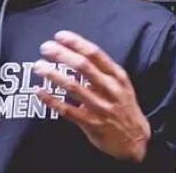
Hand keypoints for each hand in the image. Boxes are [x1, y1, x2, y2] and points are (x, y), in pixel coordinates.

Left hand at [33, 30, 151, 162]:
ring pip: (74, 87)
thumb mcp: (120, 83)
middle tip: (45, 48)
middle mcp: (110, 89)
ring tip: (39, 66)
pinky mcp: (92, 124)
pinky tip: (40, 92)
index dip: (76, 42)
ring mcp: (101, 107)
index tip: (59, 36)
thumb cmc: (123, 105)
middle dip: (62, 54)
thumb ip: (101, 68)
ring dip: (54, 75)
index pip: (95, 53)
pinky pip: (68, 110)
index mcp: (117, 75)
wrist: (136, 139)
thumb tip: (74, 51)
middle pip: (83, 66)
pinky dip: (52, 100)